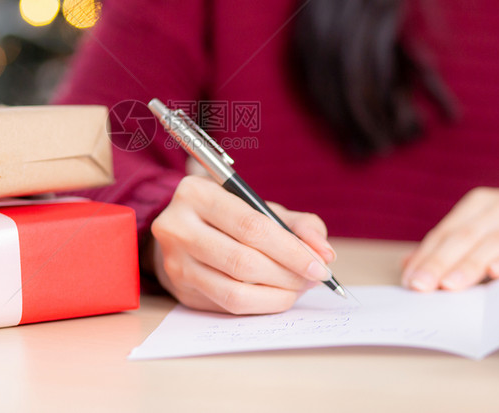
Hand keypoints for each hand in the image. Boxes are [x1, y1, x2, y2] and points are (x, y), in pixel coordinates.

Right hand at [149, 175, 335, 313]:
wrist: (182, 231)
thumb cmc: (228, 216)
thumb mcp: (260, 206)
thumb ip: (297, 223)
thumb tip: (323, 253)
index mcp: (196, 193)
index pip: (251, 226)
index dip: (290, 250)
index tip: (320, 266)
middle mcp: (176, 227)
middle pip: (242, 261)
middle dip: (287, 275)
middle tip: (312, 279)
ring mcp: (174, 262)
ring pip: (234, 291)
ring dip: (277, 295)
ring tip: (298, 288)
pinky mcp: (180, 289)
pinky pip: (228, 305)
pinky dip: (261, 304)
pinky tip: (277, 295)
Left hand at [401, 185, 498, 291]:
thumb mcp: (487, 227)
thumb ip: (450, 246)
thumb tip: (407, 267)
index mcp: (479, 204)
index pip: (446, 232)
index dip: (426, 256)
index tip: (409, 281)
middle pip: (464, 236)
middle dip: (439, 262)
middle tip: (421, 286)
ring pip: (494, 243)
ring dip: (470, 265)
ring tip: (450, 286)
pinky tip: (497, 273)